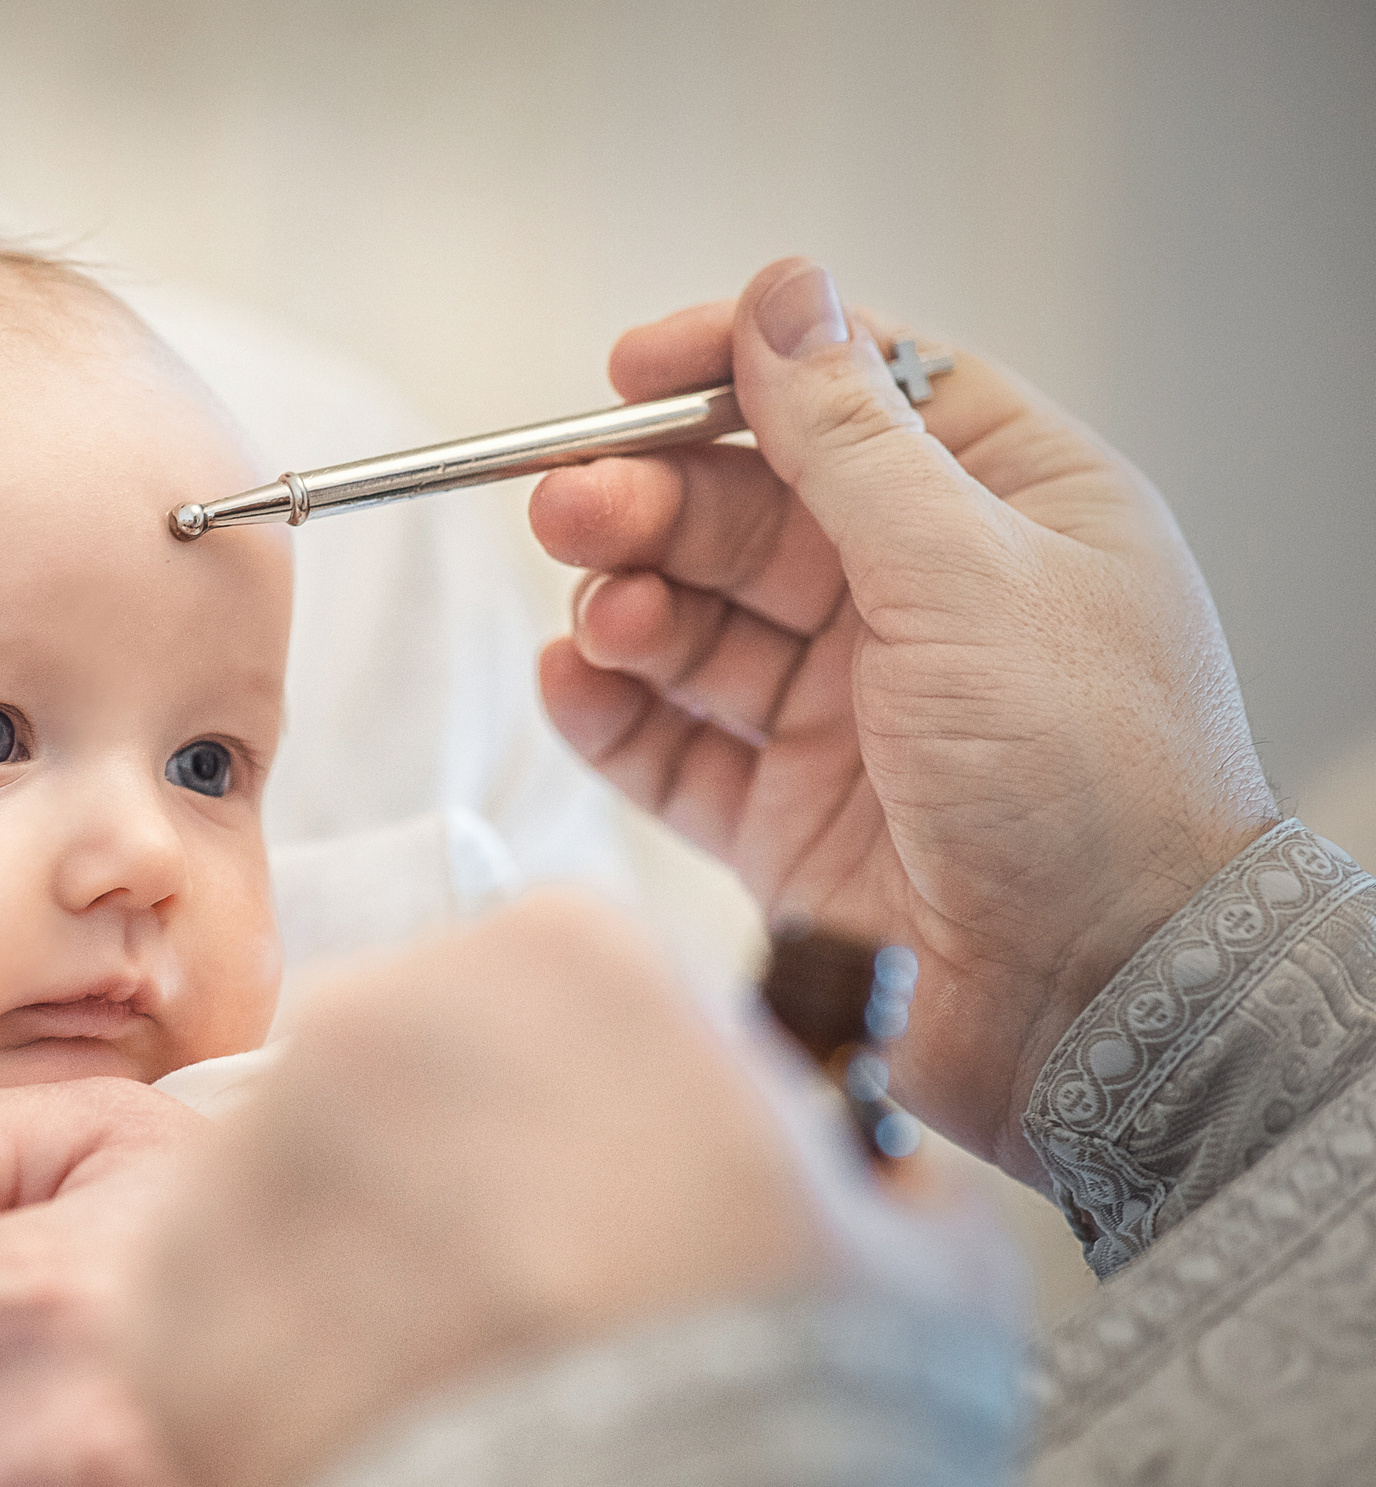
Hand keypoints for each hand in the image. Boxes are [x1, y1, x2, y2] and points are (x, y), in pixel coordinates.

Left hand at [134, 891, 825, 1486]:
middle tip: (536, 1299)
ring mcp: (255, 1144)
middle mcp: (383, 1009)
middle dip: (468, 1164)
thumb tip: (846, 1169)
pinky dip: (279, 1355)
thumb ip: (862, 1160)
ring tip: (453, 1381)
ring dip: (366, 1254)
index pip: (566, 989)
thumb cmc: (795, 1403)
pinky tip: (366, 1427)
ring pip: (312, 1178)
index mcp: (565, 956)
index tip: (628, 1198)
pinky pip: (225, 1292)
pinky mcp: (167, 1282)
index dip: (603, 1100)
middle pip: (420, 1070)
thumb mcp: (922, 1248)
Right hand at [534, 257, 1276, 1176]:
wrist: (1106, 1005)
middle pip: (750, 510)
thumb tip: (785, 291)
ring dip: (628, 603)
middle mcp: (923, 602)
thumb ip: (850, 437)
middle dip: (654, 499)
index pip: (854, 393)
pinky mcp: (785, 817)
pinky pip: (672, 744)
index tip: (635, 370)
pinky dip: (612, 712)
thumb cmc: (1093, 781)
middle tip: (572, 504)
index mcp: (1005, 511)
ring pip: (699, 624)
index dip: (739, 369)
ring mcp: (850, 713)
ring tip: (600, 617)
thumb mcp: (968, 571)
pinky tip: (576, 684)